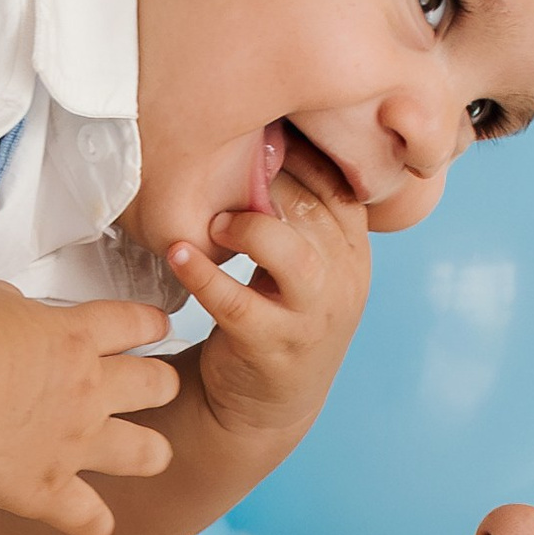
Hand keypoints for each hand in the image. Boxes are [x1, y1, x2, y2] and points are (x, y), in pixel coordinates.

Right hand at [0, 280, 179, 534]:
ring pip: (147, 452)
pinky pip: (91, 519)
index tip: (156, 327)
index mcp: (75, 337)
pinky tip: (93, 523)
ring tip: (147, 453)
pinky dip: (94, 523)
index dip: (150, 324)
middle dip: (161, 384)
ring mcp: (75, 445)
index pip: (135, 323)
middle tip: (153, 387)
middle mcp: (89, 390)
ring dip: (152, 452)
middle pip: (159, 385)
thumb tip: (15, 318)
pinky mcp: (47, 491)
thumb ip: (18, 311)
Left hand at [169, 137, 370, 451]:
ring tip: (215, 222)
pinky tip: (178, 253)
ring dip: (248, 227)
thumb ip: (299, 209)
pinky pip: (237, 303)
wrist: (267, 405)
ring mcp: (312, 317)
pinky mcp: (272, 348)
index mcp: (355, 251)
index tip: (259, 133)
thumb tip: (267, 129)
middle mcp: (345, 281)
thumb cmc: (279, 314)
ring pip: (291, 255)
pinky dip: (204, 275)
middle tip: (227, 168)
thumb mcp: (307, 262)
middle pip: (313, 210)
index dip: (297, 154)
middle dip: (267, 182)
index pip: (338, 185)